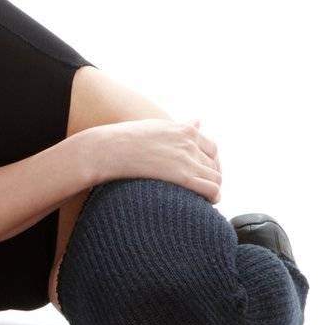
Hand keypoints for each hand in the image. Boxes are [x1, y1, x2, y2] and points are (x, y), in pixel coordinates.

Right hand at [86, 118, 222, 203]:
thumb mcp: (157, 126)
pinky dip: (214, 197)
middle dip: (211, 177)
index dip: (210, 163)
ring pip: (216, 178)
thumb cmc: (126, 139)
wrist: (108, 149)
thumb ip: (181, 127)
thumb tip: (198, 122)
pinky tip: (207, 202)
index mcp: (185, 130)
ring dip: (212, 189)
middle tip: (201, 189)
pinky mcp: (183, 176)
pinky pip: (211, 189)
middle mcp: (190, 143)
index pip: (212, 149)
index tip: (202, 173)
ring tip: (202, 198)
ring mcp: (187, 159)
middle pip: (215, 164)